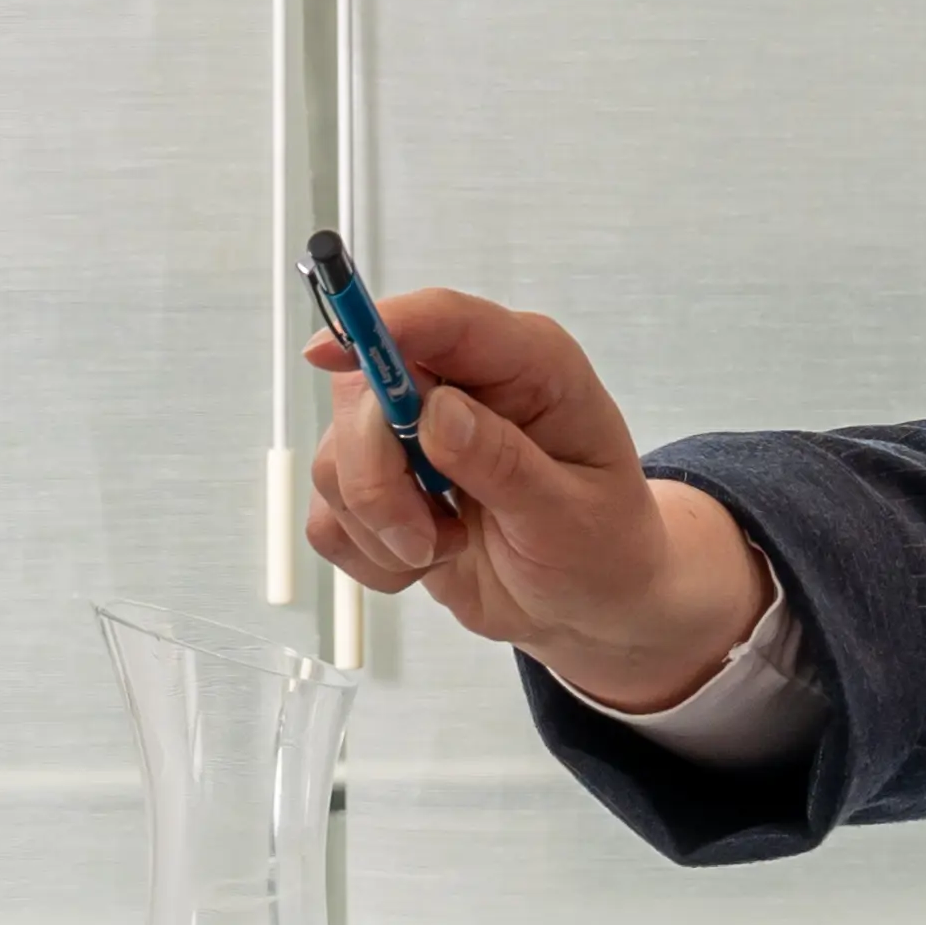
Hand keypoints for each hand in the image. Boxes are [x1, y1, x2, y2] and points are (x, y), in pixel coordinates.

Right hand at [297, 286, 771, 710]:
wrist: (587, 604)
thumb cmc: (600, 547)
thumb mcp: (571, 514)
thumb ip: (505, 462)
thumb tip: (435, 413)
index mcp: (529, 364)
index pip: (445, 321)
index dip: (380, 327)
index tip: (325, 354)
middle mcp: (464, 382)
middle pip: (365, 392)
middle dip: (379, 478)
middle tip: (425, 538)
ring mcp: (414, 431)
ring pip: (337, 458)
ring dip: (381, 525)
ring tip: (446, 547)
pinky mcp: (382, 483)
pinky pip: (330, 514)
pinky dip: (370, 553)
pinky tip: (425, 558)